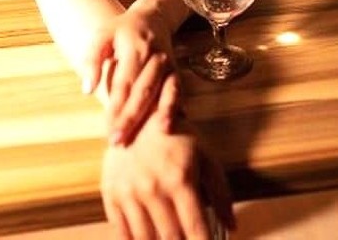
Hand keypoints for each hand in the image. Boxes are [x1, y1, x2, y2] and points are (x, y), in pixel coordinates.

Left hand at [82, 11, 180, 144]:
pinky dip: (173, 109)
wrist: (152, 17)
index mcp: (135, 49)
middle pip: (143, 92)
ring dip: (152, 118)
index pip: (124, 83)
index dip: (116, 107)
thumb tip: (87, 90)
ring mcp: (168, 65)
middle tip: (119, 141)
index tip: (108, 128)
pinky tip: (168, 127)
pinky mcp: (176, 72)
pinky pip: (177, 92)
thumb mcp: (102, 36)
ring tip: (145, 140)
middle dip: (131, 119)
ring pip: (163, 94)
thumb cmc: (122, 29)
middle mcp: (155, 58)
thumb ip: (92, 60)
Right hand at [101, 108, 235, 239]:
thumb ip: (221, 193)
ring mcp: (129, 192)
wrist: (138, 114)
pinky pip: (122, 233)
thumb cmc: (177, 137)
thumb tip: (232, 227)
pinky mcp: (111, 193)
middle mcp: (153, 188)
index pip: (196, 231)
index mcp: (179, 179)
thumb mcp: (205, 156)